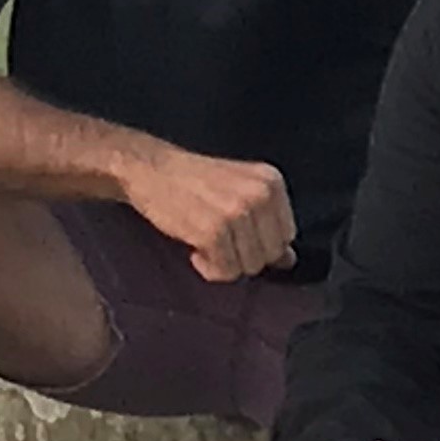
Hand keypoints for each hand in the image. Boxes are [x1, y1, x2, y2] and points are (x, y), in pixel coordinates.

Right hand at [122, 144, 294, 284]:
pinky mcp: (213, 231)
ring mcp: (237, 212)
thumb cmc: (194, 183)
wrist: (151, 170)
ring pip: (250, 267)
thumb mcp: (239, 192)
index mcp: (271, 181)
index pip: (287, 236)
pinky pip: (224, 271)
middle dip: (245, 256)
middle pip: (271, 254)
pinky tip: (195, 249)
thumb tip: (288, 260)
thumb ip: (266, 223)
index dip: (261, 244)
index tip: (237, 235)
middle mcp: (260, 194)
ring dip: (225, 264)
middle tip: (219, 240)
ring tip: (205, 243)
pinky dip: (209, 268)